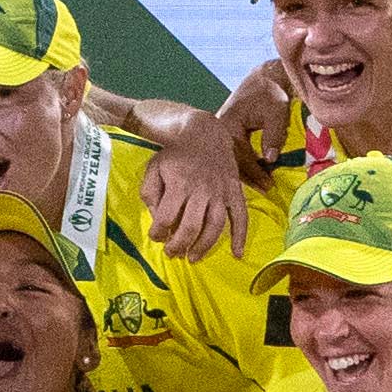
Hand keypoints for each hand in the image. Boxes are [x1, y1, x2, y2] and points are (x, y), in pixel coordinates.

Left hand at [143, 134, 249, 261]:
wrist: (204, 134)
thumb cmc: (175, 154)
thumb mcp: (154, 168)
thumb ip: (150, 194)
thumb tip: (157, 218)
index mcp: (179, 184)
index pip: (166, 218)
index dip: (158, 233)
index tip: (156, 236)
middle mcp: (202, 190)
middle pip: (190, 227)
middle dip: (179, 246)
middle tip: (172, 254)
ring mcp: (221, 192)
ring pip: (215, 227)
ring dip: (204, 247)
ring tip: (193, 258)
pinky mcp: (235, 192)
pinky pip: (241, 217)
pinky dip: (241, 237)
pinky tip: (237, 253)